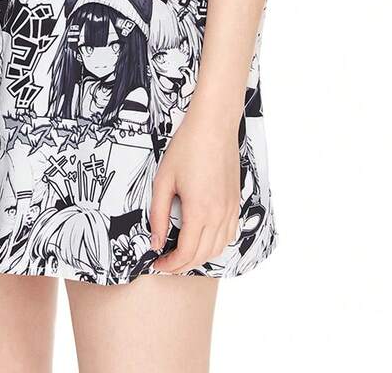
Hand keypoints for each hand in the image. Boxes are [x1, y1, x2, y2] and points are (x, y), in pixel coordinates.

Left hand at [149, 105, 240, 272]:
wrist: (213, 126)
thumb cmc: (187, 148)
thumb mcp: (163, 181)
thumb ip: (159, 215)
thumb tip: (155, 242)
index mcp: (199, 211)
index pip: (186, 254)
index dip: (170, 265)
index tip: (157, 264)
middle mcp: (219, 215)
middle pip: (202, 256)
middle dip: (182, 265)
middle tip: (166, 262)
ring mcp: (230, 209)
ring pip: (218, 248)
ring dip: (199, 257)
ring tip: (181, 253)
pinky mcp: (236, 202)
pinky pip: (229, 234)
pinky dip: (215, 244)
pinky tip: (202, 238)